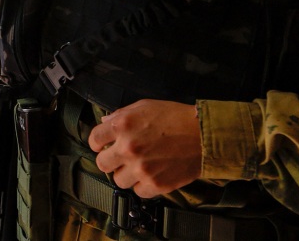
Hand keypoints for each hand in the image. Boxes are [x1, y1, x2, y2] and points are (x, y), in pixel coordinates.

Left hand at [88, 99, 202, 198]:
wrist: (204, 135)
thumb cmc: (176, 117)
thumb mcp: (145, 106)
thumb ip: (121, 115)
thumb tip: (105, 124)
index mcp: (123, 125)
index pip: (94, 139)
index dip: (98, 143)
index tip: (103, 145)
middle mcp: (128, 148)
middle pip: (102, 164)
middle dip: (110, 160)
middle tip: (121, 157)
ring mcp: (140, 168)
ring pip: (118, 180)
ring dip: (126, 174)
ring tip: (139, 165)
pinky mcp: (154, 184)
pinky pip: (137, 191)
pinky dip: (143, 185)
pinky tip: (151, 174)